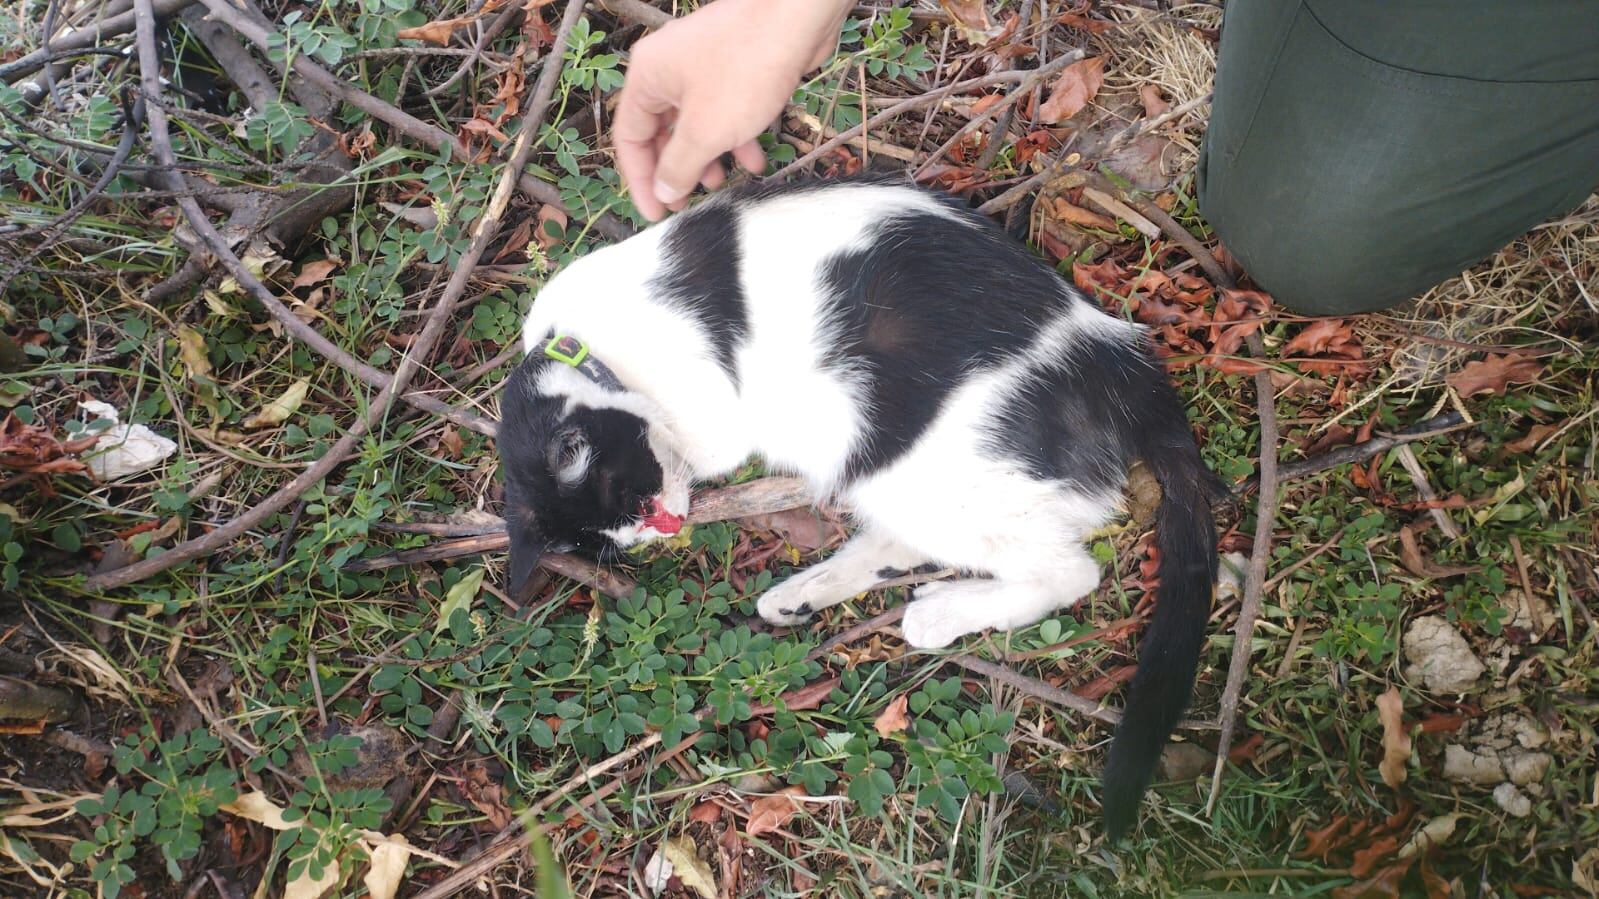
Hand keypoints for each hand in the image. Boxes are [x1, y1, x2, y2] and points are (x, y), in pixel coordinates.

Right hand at [613, 0, 851, 220]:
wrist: (797, 15)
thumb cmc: (745, 66)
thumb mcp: (705, 131)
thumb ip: (679, 166)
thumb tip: (663, 192)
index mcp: (647, 77)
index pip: (630, 137)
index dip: (640, 180)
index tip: (656, 213)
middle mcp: (670, 68)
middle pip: (662, 131)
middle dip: (677, 168)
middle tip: (689, 201)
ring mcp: (704, 66)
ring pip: (696, 123)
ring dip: (708, 156)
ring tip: (723, 182)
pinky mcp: (736, 67)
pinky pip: (725, 110)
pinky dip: (735, 136)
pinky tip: (755, 159)